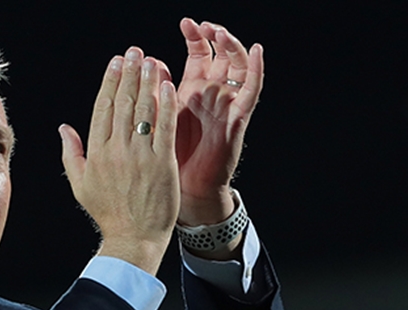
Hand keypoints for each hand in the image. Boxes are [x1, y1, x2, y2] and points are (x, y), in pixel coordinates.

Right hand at [59, 47, 179, 275]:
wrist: (134, 238)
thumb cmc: (107, 213)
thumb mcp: (80, 185)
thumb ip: (71, 153)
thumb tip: (63, 127)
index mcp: (96, 153)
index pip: (102, 108)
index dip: (109, 81)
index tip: (115, 63)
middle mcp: (116, 151)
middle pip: (123, 103)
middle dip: (129, 73)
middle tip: (134, 52)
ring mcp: (140, 156)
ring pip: (143, 110)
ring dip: (147, 81)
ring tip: (151, 61)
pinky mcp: (163, 163)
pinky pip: (164, 127)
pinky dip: (167, 104)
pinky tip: (168, 85)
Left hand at [174, 18, 263, 226]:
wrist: (185, 189)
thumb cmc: (170, 157)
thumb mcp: (160, 118)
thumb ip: (157, 91)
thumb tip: (151, 63)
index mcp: (192, 90)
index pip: (198, 54)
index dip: (195, 37)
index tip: (186, 22)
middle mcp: (212, 93)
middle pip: (221, 55)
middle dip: (214, 37)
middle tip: (204, 26)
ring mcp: (227, 104)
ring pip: (237, 67)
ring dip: (232, 48)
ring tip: (221, 33)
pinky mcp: (238, 118)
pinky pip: (251, 90)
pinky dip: (256, 69)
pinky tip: (256, 50)